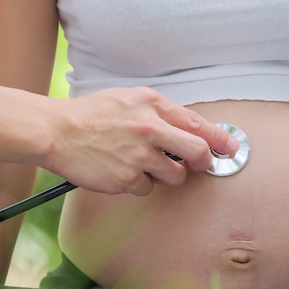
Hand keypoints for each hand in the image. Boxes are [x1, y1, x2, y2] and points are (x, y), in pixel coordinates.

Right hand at [45, 87, 239, 194]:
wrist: (57, 131)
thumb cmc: (93, 114)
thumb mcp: (130, 99)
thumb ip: (160, 112)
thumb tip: (190, 129)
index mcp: (152, 106)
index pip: (198, 124)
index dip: (220, 138)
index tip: (231, 147)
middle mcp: (150, 130)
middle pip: (197, 153)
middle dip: (203, 162)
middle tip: (199, 164)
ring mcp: (138, 156)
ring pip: (175, 176)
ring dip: (167, 174)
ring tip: (144, 162)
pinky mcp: (126, 179)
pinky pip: (148, 188)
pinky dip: (140, 183)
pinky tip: (123, 170)